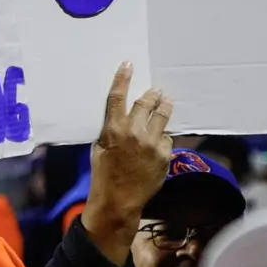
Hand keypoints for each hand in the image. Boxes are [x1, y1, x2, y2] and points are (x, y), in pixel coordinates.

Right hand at [83, 62, 173, 263]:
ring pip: (162, 116)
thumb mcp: (99, 148)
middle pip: (146, 102)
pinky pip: (167, 138)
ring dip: (164, 107)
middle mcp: (134, 133)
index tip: (128, 64)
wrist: (118, 202)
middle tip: (156, 91)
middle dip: (152, 94)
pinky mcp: (164, 155)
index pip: (118, 97)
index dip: (123, 78)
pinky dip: (163, 137)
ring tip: (166, 102)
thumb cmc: (104, 175)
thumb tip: (121, 114)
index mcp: (114, 129)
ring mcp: (152, 144)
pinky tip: (159, 141)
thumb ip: (111, 129)